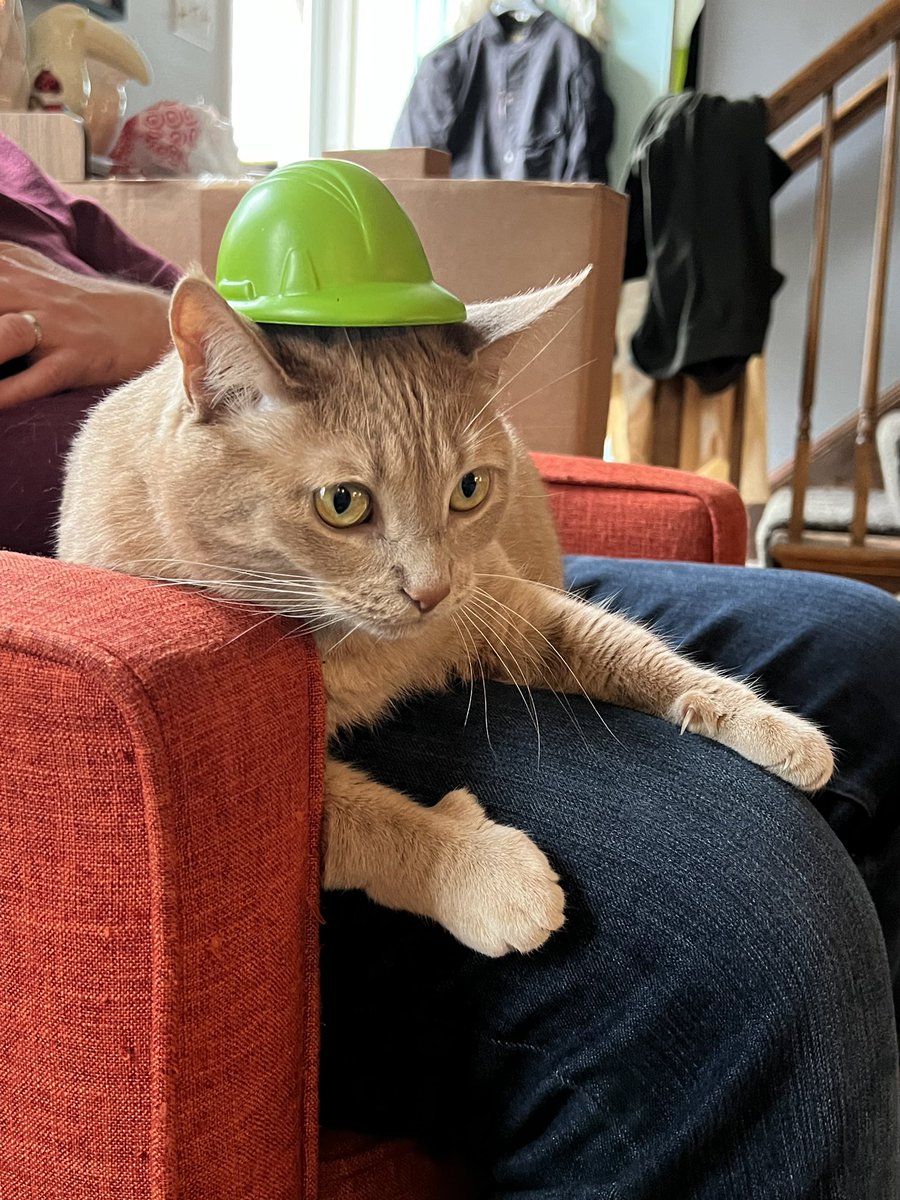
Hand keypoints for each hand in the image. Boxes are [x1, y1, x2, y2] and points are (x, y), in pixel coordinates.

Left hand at [0, 241, 172, 408]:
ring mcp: (56, 328)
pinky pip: (36, 379)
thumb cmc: (81, 304)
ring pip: (3, 336)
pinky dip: (8, 393)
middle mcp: (30, 292)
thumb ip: (0, 267)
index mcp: (12, 266)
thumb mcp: (29, 268)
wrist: (149, 324)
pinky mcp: (78, 360)